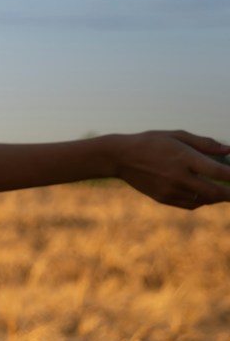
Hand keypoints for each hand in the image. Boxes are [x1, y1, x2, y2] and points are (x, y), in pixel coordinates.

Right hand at [114, 129, 229, 209]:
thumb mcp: (177, 136)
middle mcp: (178, 177)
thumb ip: (205, 143)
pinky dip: (202, 201)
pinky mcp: (163, 198)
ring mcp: (170, 190)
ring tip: (223, 193)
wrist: (120, 157)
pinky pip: (190, 204)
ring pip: (203, 200)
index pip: (218, 172)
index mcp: (184, 158)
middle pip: (214, 192)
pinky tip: (205, 195)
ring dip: (216, 198)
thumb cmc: (151, 142)